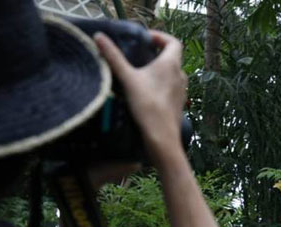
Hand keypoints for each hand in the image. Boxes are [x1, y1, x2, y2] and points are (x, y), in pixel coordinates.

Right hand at [94, 30, 186, 153]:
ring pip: (172, 73)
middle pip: (172, 57)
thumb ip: (113, 57)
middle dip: (157, 53)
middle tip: (140, 54)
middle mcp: (180, 75)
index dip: (161, 37)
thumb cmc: (147, 105)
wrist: (162, 136)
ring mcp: (182, 90)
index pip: (173, 41)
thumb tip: (99, 36)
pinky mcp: (179, 103)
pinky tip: (148, 92)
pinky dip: (162, 84)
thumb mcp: (127, 78)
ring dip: (160, 70)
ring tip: (142, 73)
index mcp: (171, 64)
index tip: (146, 39)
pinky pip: (171, 87)